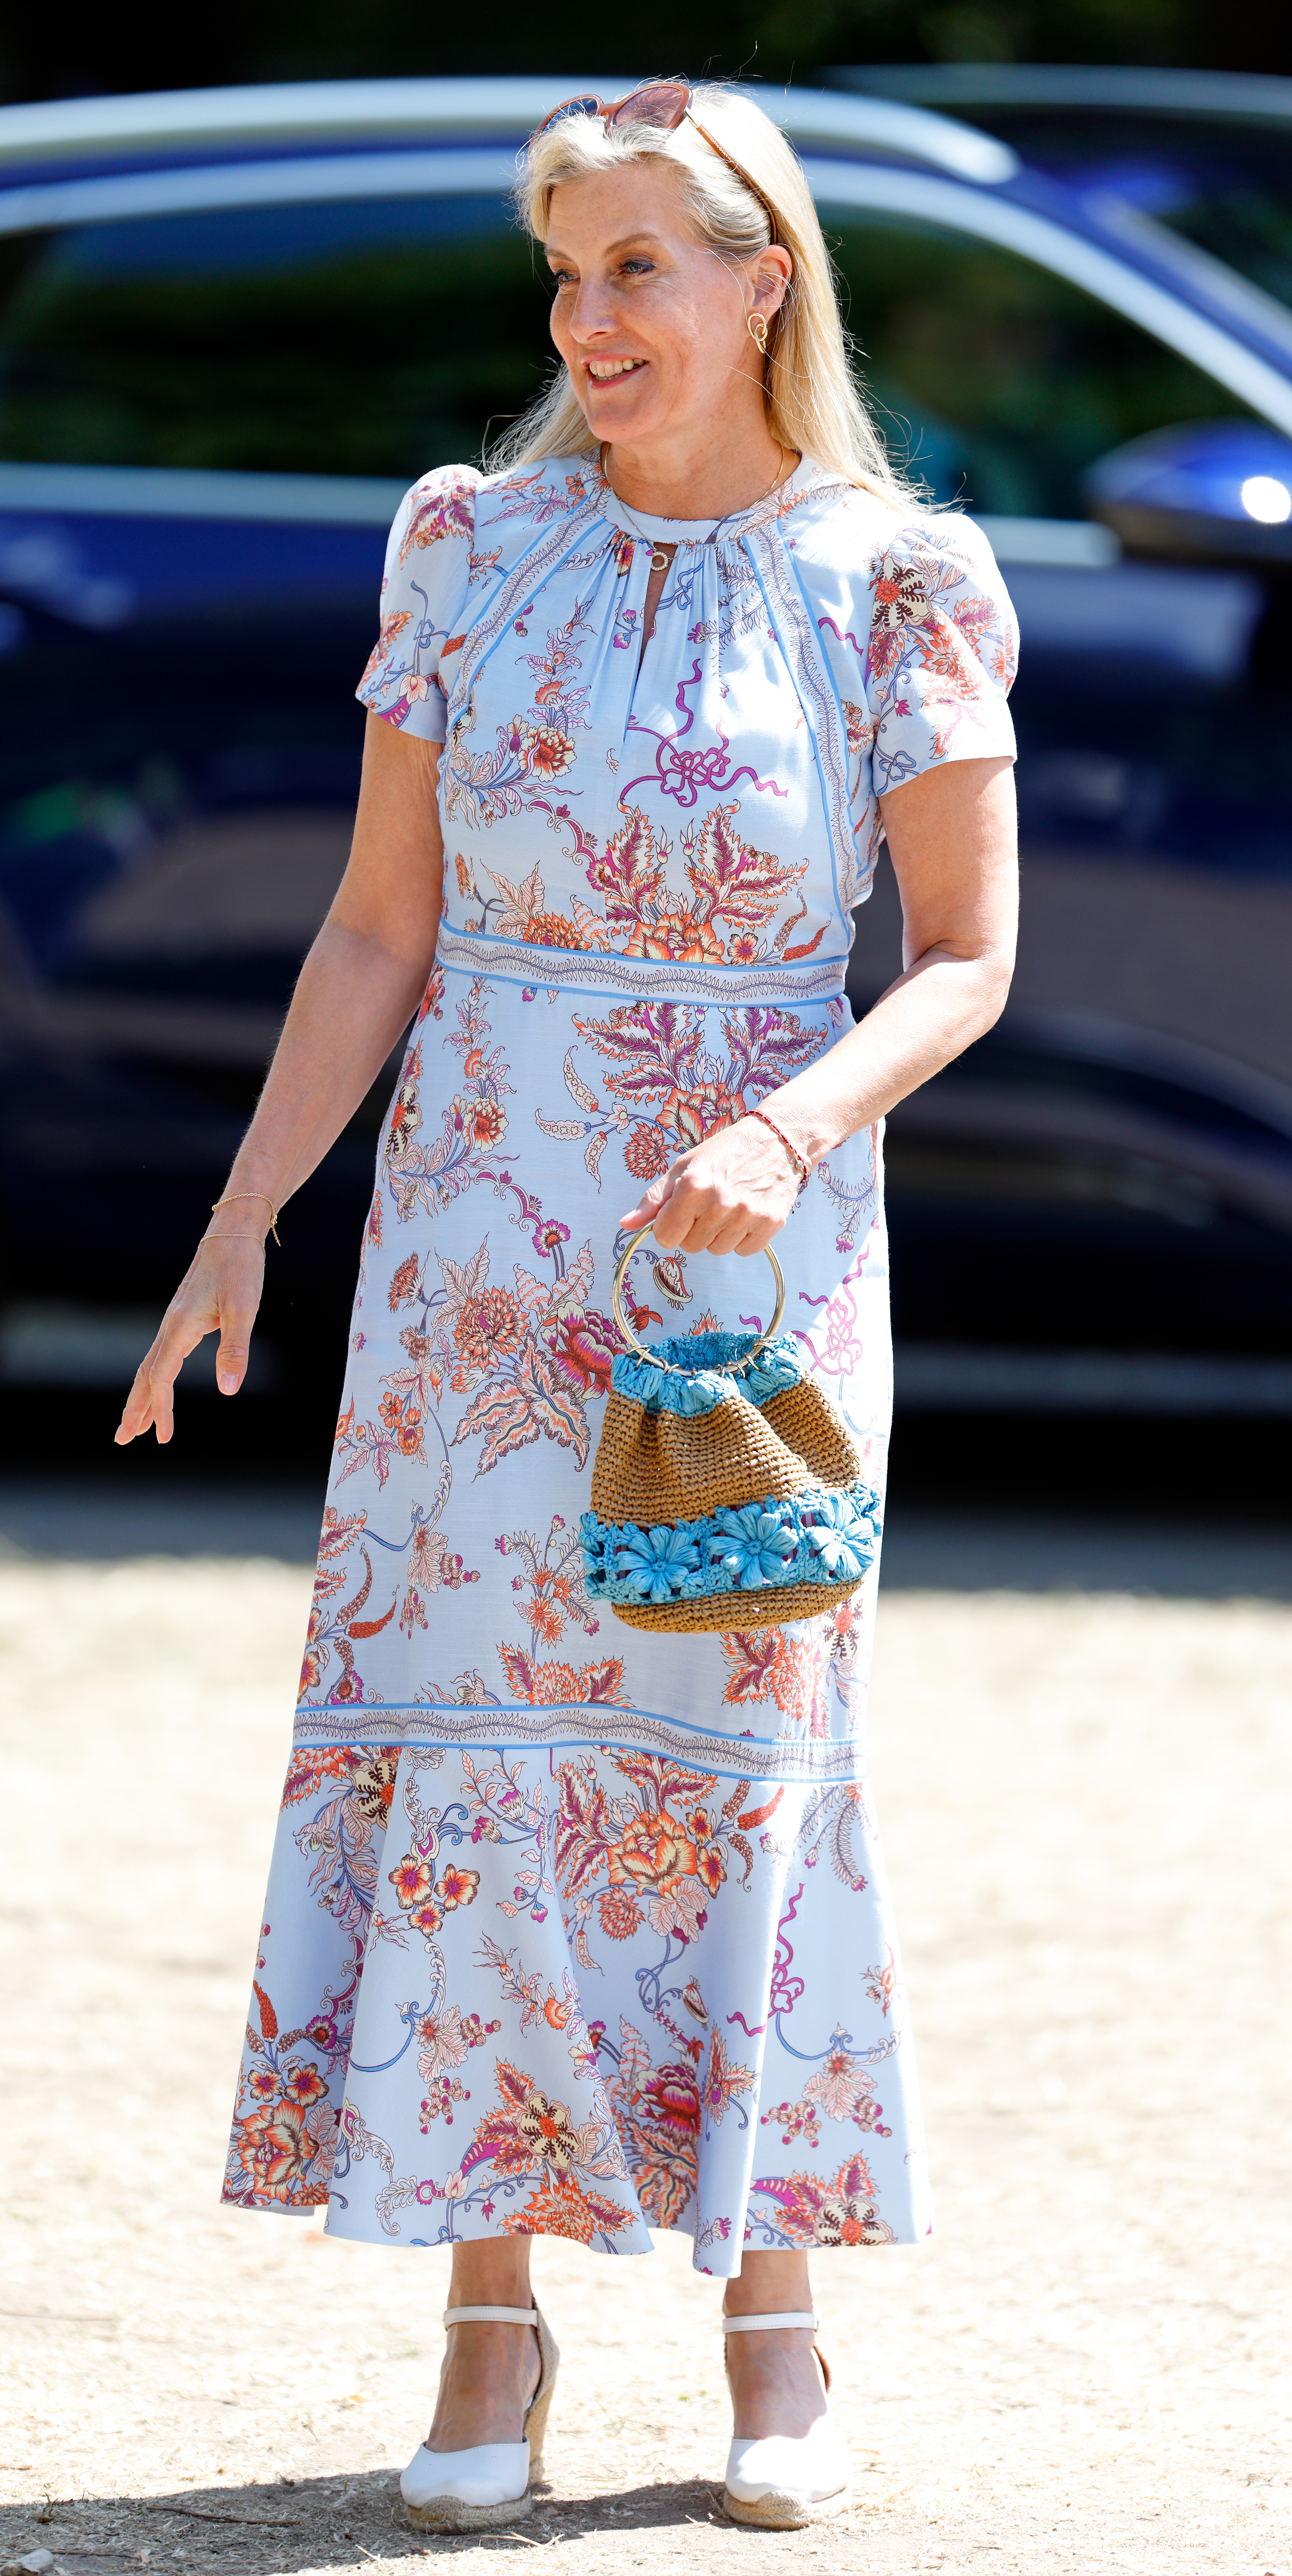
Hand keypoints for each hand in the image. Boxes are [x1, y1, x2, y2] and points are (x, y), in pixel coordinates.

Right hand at [114, 1230, 265, 1445]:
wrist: (233, 1232)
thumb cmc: (240, 1267)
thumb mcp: (243, 1308)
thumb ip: (234, 1349)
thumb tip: (228, 1390)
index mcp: (179, 1327)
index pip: (161, 1378)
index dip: (161, 1409)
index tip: (164, 1437)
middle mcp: (171, 1326)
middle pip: (144, 1376)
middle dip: (134, 1409)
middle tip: (122, 1439)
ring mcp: (175, 1321)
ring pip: (151, 1365)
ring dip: (142, 1396)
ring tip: (135, 1423)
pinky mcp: (184, 1317)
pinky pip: (163, 1354)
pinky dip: (156, 1377)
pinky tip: (160, 1386)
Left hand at [620, 1116, 800, 1254]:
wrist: (775, 1140)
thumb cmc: (724, 1152)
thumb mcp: (683, 1167)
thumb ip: (654, 1199)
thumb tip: (626, 1225)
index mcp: (692, 1187)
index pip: (665, 1237)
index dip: (670, 1226)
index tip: (682, 1211)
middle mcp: (718, 1203)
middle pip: (691, 1246)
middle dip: (695, 1229)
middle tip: (710, 1204)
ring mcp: (746, 1215)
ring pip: (717, 1250)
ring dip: (719, 1234)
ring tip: (730, 1206)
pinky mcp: (770, 1223)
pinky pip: (744, 1250)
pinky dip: (743, 1238)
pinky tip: (747, 1214)